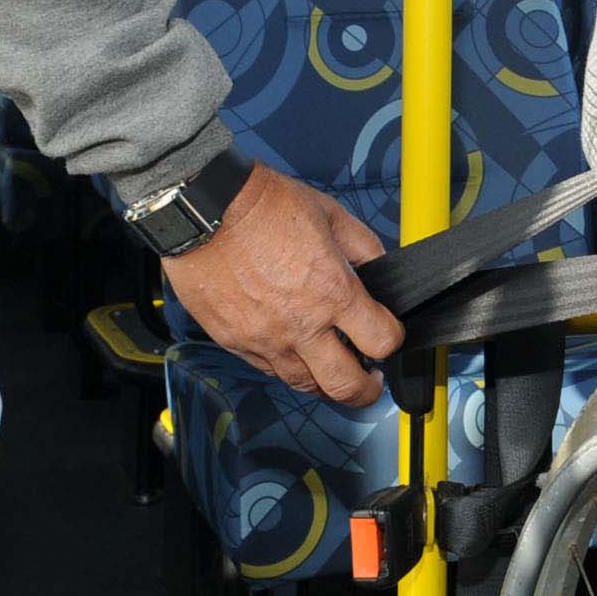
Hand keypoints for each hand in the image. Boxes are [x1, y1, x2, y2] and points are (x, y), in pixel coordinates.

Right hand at [161, 163, 405, 405]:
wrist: (203, 208)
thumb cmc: (263, 205)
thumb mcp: (331, 214)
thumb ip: (363, 248)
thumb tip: (379, 270)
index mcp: (332, 291)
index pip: (382, 341)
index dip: (393, 340)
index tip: (388, 335)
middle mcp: (301, 324)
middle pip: (346, 386)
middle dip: (367, 390)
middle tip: (370, 381)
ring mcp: (265, 339)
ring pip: (304, 385)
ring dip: (324, 384)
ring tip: (331, 371)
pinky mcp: (234, 341)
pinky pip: (268, 369)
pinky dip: (286, 366)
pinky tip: (292, 351)